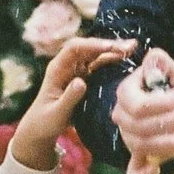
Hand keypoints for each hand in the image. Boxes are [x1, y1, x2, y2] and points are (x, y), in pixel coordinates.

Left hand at [7, 36, 134, 171]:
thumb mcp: (57, 113)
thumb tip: (81, 81)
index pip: (74, 48)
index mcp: (57, 69)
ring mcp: (77, 70)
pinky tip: (126, 61)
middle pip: (88, 47)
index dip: (92, 45)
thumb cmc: (45, 122)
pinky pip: (100, 66)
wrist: (40, 129)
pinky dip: (112, 62)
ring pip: (96, 55)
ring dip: (113, 51)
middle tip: (131, 46)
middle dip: (108, 45)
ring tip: (133, 49)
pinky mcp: (85, 78)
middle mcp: (67, 65)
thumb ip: (69, 98)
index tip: (110, 48)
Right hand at [112, 51, 173, 173]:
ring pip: (139, 147)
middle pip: (138, 127)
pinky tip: (157, 169)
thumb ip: (163, 63)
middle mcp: (122, 117)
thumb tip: (154, 58)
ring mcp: (128, 139)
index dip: (161, 104)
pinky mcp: (137, 159)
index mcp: (126, 94)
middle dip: (168, 122)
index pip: (136, 105)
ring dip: (167, 143)